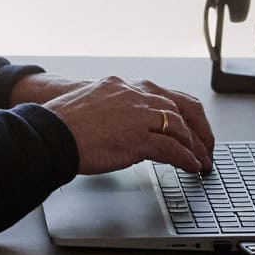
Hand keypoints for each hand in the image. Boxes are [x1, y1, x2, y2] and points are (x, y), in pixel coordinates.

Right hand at [38, 75, 213, 175]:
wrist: (48, 132)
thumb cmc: (61, 123)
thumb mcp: (91, 104)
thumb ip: (113, 110)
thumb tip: (125, 128)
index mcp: (122, 85)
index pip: (165, 95)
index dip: (184, 113)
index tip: (190, 128)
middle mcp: (134, 94)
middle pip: (181, 108)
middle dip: (198, 130)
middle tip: (206, 146)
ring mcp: (137, 115)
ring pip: (179, 128)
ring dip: (195, 147)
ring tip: (202, 161)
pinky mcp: (137, 139)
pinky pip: (171, 149)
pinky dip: (186, 159)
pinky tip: (192, 168)